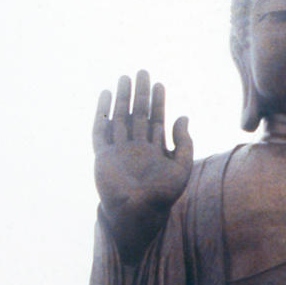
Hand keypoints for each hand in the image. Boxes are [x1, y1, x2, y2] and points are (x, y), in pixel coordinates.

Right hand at [93, 70, 192, 257]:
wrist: (138, 211)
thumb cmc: (162, 194)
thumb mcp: (182, 167)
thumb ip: (184, 143)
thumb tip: (184, 116)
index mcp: (155, 151)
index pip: (156, 120)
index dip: (158, 102)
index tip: (160, 84)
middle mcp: (136, 148)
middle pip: (138, 114)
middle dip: (141, 94)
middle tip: (142, 72)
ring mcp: (119, 150)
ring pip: (120, 118)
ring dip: (123, 98)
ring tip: (125, 77)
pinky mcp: (103, 155)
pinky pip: (101, 129)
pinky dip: (102, 112)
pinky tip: (106, 95)